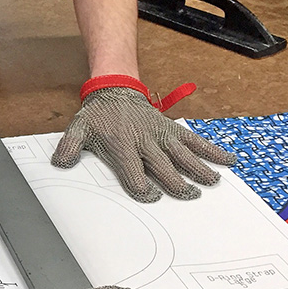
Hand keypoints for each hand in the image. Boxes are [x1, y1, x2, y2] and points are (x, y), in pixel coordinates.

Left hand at [51, 87, 234, 201]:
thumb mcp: (78, 129)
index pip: (132, 169)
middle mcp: (144, 140)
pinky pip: (194, 140)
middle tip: (188, 196)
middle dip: (175, 181)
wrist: (114, 90)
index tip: (150, 197)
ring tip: (211, 182)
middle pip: (162, 164)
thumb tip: (60, 162)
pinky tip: (227, 161)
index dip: (140, 185)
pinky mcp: (172, 130)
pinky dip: (211, 150)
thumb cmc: (97, 116)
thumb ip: (70, 146)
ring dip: (198, 168)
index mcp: (122, 144)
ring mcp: (161, 135)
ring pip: (182, 153)